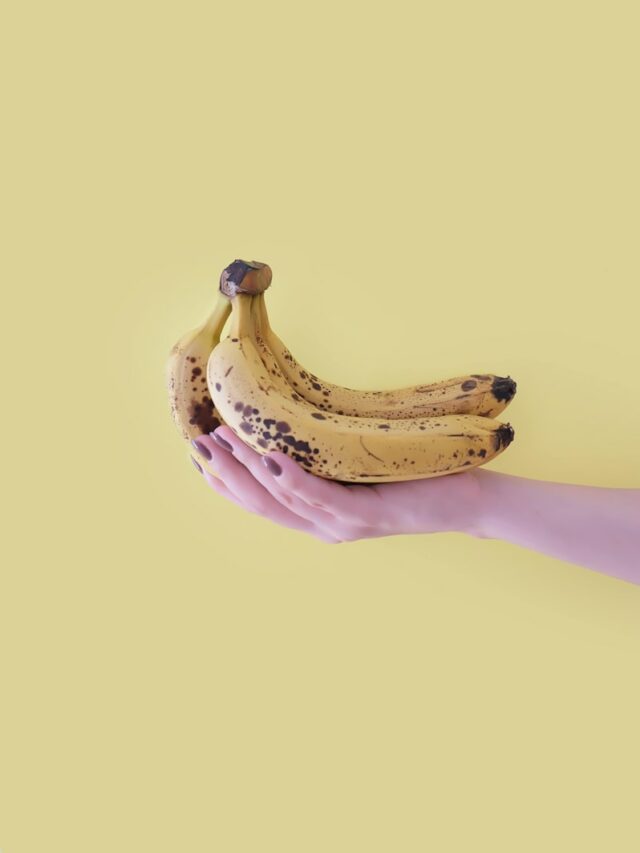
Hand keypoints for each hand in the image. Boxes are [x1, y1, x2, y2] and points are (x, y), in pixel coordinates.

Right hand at [190, 425, 483, 543]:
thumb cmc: (412, 475)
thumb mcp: (357, 464)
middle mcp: (325, 526)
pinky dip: (292, 478)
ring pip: (284, 500)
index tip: (199, 454)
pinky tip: (270, 455)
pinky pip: (321, 498)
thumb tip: (293, 421)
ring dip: (249, 469)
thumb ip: (325, 456)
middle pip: (262, 504)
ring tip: (225, 440)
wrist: (468, 499)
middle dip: (226, 473)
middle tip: (198, 442)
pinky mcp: (369, 516)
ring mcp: (346, 525)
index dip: (226, 481)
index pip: (260, 502)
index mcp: (319, 515)